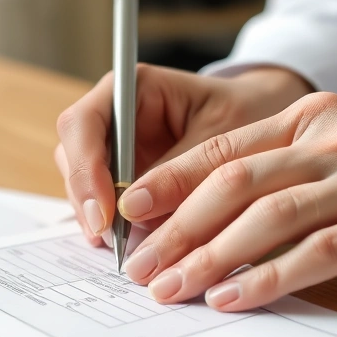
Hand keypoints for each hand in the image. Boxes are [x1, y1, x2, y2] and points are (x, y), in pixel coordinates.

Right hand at [55, 64, 312, 244]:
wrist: (265, 124)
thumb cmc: (248, 116)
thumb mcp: (222, 141)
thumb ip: (178, 175)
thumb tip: (136, 220)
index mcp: (134, 88)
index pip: (84, 122)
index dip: (86, 168)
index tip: (105, 212)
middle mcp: (114, 115)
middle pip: (72, 154)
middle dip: (87, 198)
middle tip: (110, 240)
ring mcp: (112, 147)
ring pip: (80, 181)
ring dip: (94, 215)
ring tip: (119, 248)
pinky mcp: (119, 176)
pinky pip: (99, 200)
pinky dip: (107, 224)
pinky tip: (122, 246)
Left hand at [118, 92, 336, 310]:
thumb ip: (287, 172)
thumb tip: (213, 220)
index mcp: (315, 119)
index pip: (226, 150)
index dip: (171, 182)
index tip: (131, 212)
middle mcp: (336, 142)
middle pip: (237, 183)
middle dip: (178, 229)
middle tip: (141, 267)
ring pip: (269, 216)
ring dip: (211, 256)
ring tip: (173, 290)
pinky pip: (319, 253)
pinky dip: (269, 277)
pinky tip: (235, 298)